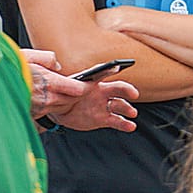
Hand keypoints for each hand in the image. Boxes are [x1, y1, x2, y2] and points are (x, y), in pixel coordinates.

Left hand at [23, 51, 138, 131]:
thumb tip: (70, 82)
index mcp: (93, 82)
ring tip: (132, 113)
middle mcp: (102, 92)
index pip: (104, 73)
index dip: (111, 69)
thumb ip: (68, 83)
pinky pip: (116, 121)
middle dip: (127, 90)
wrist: (59, 112)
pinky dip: (124, 124)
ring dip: (127, 108)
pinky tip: (130, 126)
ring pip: (120, 105)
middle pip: (118, 88)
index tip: (117, 67)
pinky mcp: (103, 119)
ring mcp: (104, 106)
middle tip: (134, 94)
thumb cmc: (63, 95)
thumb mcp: (63, 86)